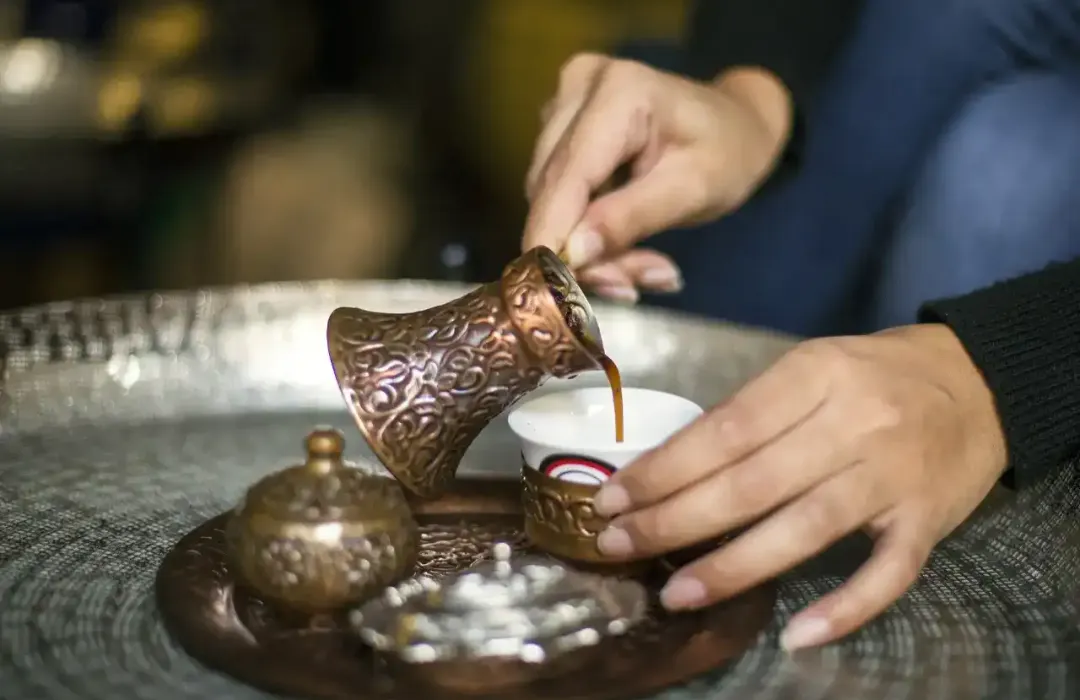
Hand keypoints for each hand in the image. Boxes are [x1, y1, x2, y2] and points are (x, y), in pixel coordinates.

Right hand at [522, 54, 789, 302]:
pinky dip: (584, 228)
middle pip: (553, 189)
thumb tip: (571, 254)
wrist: (733, 126)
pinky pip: (554, 191)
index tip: (546, 289)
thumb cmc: (726, 154)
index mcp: (620, 91)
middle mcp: (580, 86)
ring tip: (641, 269)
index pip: (569, 175)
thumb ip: (630, 219)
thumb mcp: (693, 191)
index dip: (550, 234)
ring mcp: (564, 102)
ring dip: (585, 246)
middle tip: (630, 287)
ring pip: (548, 196)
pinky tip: (621, 245)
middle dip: (581, 250)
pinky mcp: (558, 123)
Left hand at [590, 324, 1007, 648]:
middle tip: (617, 546)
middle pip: (751, 483)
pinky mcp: (927, 523)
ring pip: (804, 530)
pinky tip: (795, 636)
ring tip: (675, 593)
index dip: (664, 470)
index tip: (613, 499)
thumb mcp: (811, 367)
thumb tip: (672, 465)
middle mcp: (854, 424)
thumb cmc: (875, 375)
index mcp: (816, 375)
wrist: (980, 384)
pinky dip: (843, 608)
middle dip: (674, 519)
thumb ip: (752, 411)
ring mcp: (893, 477)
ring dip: (733, 567)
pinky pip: (886, 575)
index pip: (725, 430)